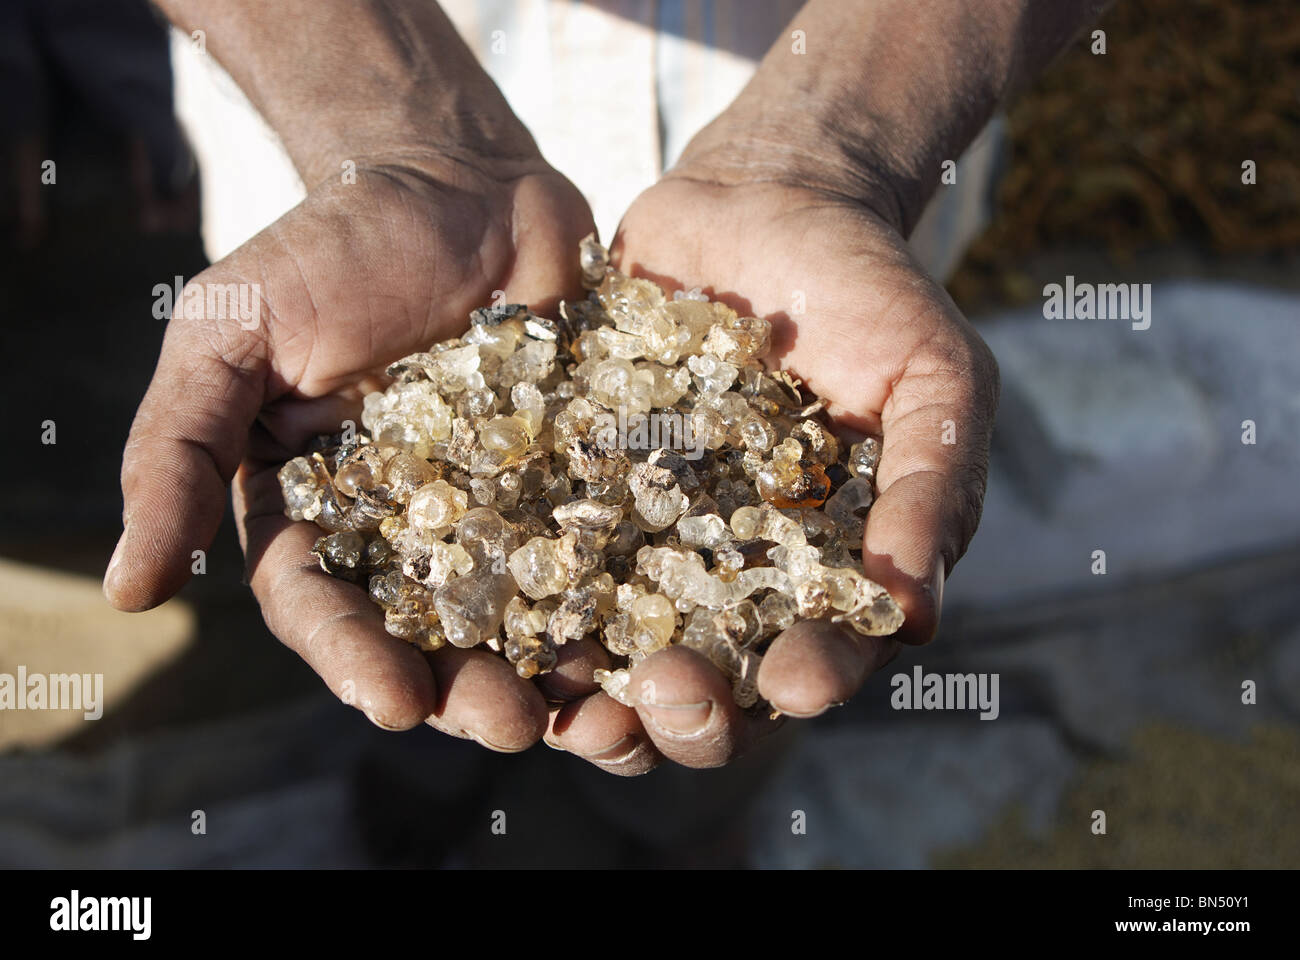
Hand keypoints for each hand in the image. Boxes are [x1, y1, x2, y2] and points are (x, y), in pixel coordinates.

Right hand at [104, 149, 598, 747]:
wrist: (458, 178)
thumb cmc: (333, 245)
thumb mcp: (233, 330)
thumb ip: (177, 448)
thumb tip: (127, 588)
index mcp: (314, 509)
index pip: (323, 606)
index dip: (353, 659)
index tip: (395, 699)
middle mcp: (406, 527)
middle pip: (433, 635)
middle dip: (470, 689)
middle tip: (516, 723)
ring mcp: (499, 507)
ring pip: (524, 616)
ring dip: (554, 672)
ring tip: (595, 711)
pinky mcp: (575, 478)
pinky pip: (600, 550)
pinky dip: (622, 600)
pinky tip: (652, 638)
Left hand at [543, 171, 998, 772]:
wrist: (766, 201)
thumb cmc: (871, 294)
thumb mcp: (934, 378)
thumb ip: (931, 487)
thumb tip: (915, 615)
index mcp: (819, 570)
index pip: (817, 656)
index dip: (808, 680)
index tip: (793, 680)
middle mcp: (726, 575)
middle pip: (708, 684)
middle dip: (691, 713)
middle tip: (670, 696)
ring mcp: (644, 537)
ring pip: (612, 650)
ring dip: (594, 693)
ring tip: (571, 704)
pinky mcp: (574, 487)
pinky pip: (538, 555)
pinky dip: (516, 599)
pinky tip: (491, 619)